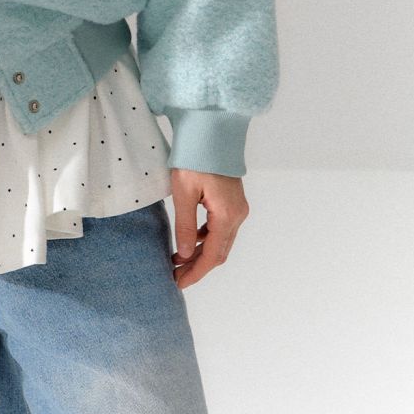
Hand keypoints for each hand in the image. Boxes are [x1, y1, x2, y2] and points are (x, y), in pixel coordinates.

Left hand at [169, 168, 248, 288]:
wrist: (211, 129)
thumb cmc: (195, 156)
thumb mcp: (183, 191)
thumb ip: (185, 226)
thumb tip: (185, 255)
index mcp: (226, 215)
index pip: (212, 256)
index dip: (196, 272)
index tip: (179, 283)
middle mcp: (237, 215)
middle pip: (219, 252)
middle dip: (198, 266)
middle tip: (176, 275)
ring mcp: (238, 208)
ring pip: (221, 241)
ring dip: (202, 253)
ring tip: (178, 259)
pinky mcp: (233, 201)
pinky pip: (221, 228)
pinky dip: (206, 239)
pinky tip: (190, 240)